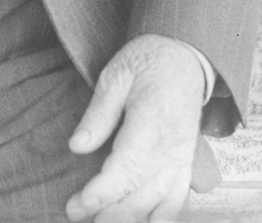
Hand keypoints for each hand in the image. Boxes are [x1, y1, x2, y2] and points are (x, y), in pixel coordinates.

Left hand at [65, 34, 203, 222]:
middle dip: (108, 211)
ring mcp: (182, 157)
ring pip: (159, 202)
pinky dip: (162, 218)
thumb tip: (76, 147)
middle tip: (75, 214)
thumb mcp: (117, 74)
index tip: (78, 204)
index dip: (102, 191)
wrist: (185, 54)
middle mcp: (171, 145)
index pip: (126, 167)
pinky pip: (178, 199)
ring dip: (132, 219)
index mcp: (152, 120)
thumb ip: (98, 113)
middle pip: (141, 192)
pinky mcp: (186, 161)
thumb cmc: (147, 60)